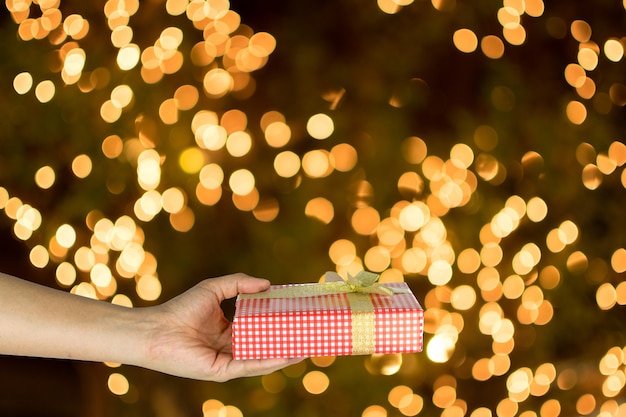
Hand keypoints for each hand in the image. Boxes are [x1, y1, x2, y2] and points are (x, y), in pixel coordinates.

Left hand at [140, 273, 301, 381]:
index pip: (259, 328)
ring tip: (306, 347)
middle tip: (309, 334)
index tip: (297, 315)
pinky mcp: (223, 371)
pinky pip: (250, 366)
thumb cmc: (181, 309)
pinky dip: (269, 361)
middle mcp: (231, 348)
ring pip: (262, 359)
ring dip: (284, 354)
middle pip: (264, 345)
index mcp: (229, 331)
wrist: (157, 329)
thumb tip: (267, 283)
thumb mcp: (215, 289)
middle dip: (287, 342)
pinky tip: (286, 354)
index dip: (277, 322)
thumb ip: (240, 284)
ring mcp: (228, 361)